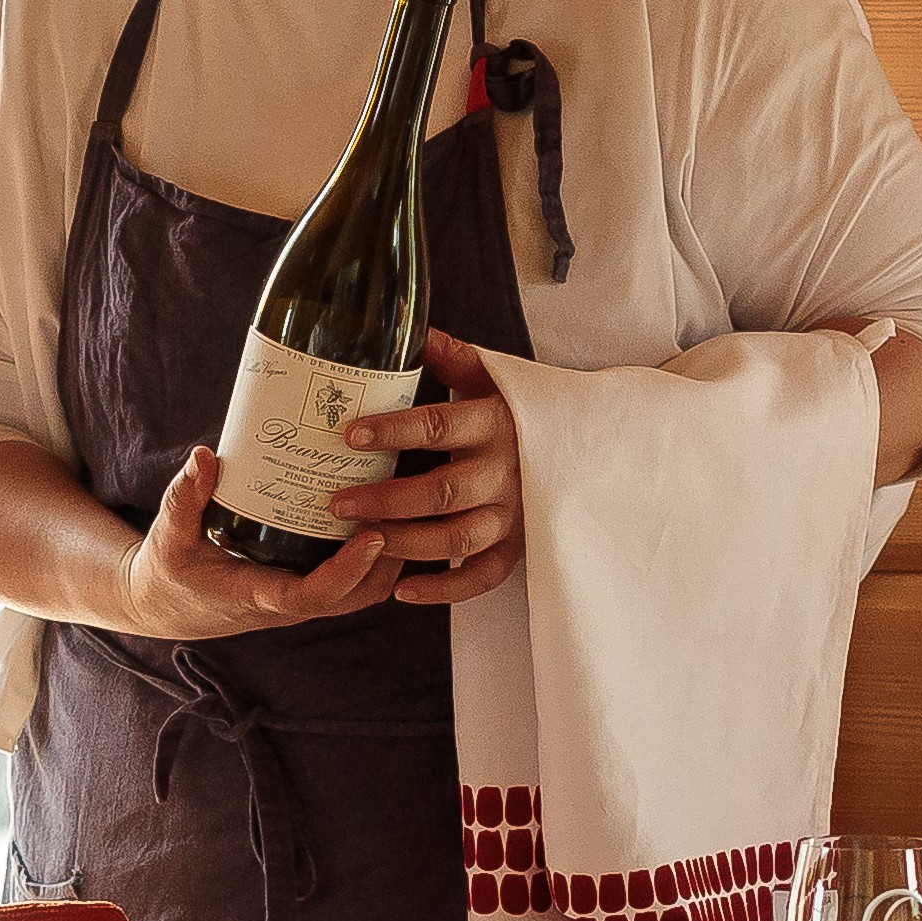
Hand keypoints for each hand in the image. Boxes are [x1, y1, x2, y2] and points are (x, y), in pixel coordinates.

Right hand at [106, 446, 406, 642]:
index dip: (348, 571)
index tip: (373, 535)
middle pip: (355, 597)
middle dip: (387, 559)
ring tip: (407, 505)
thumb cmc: (170, 570)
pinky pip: (354, 583)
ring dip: (390, 559)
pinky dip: (377, 558)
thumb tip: (205, 457)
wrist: (169, 605)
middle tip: (407, 506)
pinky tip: (388, 514)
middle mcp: (289, 604)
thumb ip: (184, 497)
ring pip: (362, 593)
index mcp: (257, 596)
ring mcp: (302, 599)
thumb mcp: (168, 535)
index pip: (313, 595)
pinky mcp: (307, 587)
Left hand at [323, 330, 523, 609]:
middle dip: (386, 499)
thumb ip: (454, 358)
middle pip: (443, 492)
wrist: (584, 446)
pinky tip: (401, 589)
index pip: (440, 426)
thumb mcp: (493, 377)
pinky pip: (482, 577)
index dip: (394, 431)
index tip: (350, 434)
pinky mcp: (518, 547)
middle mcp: (507, 472)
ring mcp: (514, 514)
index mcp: (496, 423)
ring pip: (458, 539)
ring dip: (406, 543)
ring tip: (361, 538)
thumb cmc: (520, 410)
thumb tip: (415, 330)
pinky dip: (444, 590)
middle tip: (337, 501)